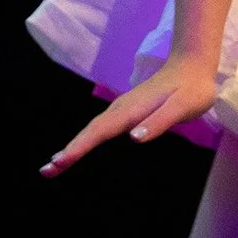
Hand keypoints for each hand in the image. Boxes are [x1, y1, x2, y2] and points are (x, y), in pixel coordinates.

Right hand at [39, 52, 218, 176]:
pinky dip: (86, 140)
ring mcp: (121, 109)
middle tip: (46, 172)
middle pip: (89, 132)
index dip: (78, 148)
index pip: (99, 132)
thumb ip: (159, 122)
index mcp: (131, 110)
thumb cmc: (192, 89)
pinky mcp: (125, 111)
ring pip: (93, 130)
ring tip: (55, 166)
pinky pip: (100, 129)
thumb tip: (133, 138)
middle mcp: (121, 108)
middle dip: (67, 151)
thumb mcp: (182, 107)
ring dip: (73, 147)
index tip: (59, 162)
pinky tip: (80, 149)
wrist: (192, 65)